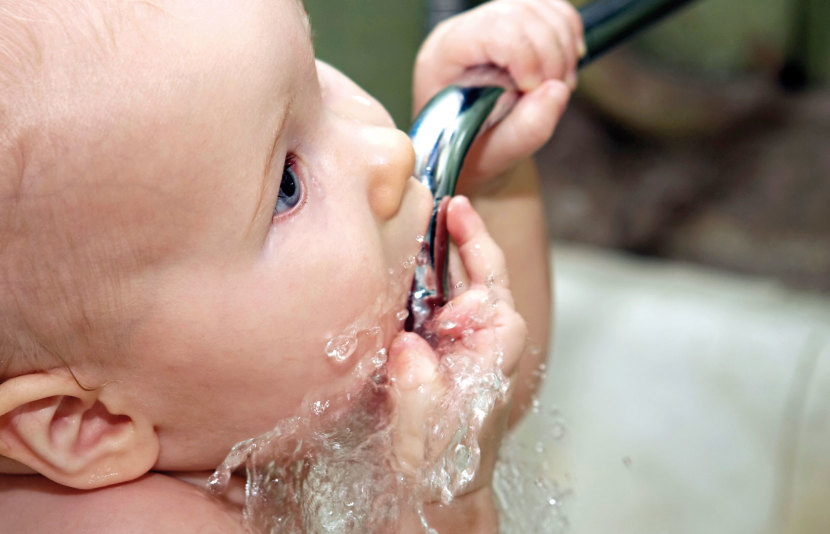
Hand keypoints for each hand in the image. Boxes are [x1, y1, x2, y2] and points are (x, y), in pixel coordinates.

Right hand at [388, 197, 526, 503]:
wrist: (438, 494)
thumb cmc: (441, 465)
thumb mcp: (427, 428)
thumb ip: (420, 386)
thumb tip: (408, 344)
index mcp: (493, 348)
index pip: (492, 282)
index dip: (474, 243)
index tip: (455, 208)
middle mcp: (482, 340)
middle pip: (475, 275)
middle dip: (457, 237)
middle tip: (434, 199)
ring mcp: (461, 345)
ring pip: (451, 288)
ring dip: (432, 258)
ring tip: (406, 224)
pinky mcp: (439, 353)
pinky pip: (429, 308)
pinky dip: (413, 285)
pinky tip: (389, 272)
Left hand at [413, 0, 582, 193]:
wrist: (475, 150)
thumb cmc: (473, 151)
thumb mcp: (494, 155)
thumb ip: (523, 131)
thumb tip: (556, 91)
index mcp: (444, 57)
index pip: (490, 29)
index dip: (524, 53)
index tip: (533, 87)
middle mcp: (465, 32)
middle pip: (519, 13)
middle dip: (549, 55)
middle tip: (554, 92)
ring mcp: (492, 22)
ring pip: (541, 9)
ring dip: (563, 48)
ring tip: (558, 86)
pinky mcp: (517, 23)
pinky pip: (554, 12)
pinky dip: (570, 37)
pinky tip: (562, 69)